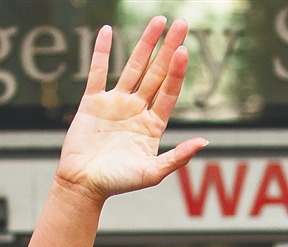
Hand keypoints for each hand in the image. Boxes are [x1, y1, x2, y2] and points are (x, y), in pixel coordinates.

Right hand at [56, 17, 207, 201]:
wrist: (83, 185)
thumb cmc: (118, 183)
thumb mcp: (152, 173)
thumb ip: (177, 158)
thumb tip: (204, 142)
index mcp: (152, 126)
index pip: (168, 92)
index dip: (177, 72)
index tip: (184, 50)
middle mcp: (136, 111)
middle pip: (156, 73)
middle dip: (168, 49)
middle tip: (182, 23)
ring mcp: (115, 104)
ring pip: (133, 67)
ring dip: (145, 44)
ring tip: (159, 21)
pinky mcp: (92, 102)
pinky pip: (98, 72)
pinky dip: (102, 52)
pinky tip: (108, 30)